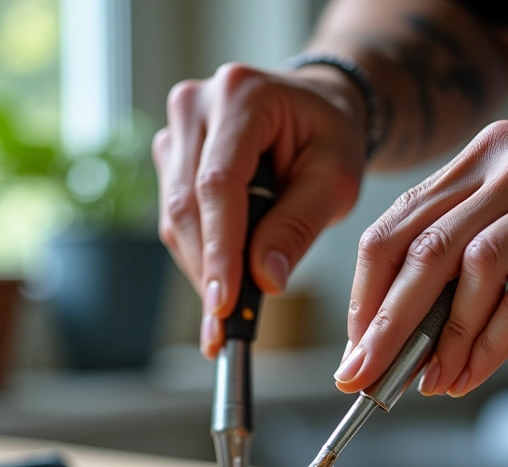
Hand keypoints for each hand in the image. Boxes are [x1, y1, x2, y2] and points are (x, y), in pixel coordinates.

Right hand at [152, 62, 364, 356]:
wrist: (315, 110)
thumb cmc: (330, 137)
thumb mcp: (335, 180)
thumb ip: (299, 226)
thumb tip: (265, 280)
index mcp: (243, 96)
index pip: (219, 183)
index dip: (219, 249)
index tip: (223, 302)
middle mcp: (197, 107)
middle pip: (188, 205)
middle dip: (208, 272)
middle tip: (224, 328)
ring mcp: (178, 132)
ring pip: (175, 218)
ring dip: (202, 271)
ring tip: (225, 316)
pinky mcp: (172, 159)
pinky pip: (176, 220)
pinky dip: (200, 258)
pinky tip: (220, 286)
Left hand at [334, 119, 507, 395]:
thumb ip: (470, 252)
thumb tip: (411, 330)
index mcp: (484, 158)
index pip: (398, 226)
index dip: (367, 292)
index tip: (356, 342)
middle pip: (422, 252)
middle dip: (383, 323)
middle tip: (361, 375)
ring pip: (471, 276)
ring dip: (440, 341)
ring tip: (427, 382)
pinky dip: (490, 346)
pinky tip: (470, 375)